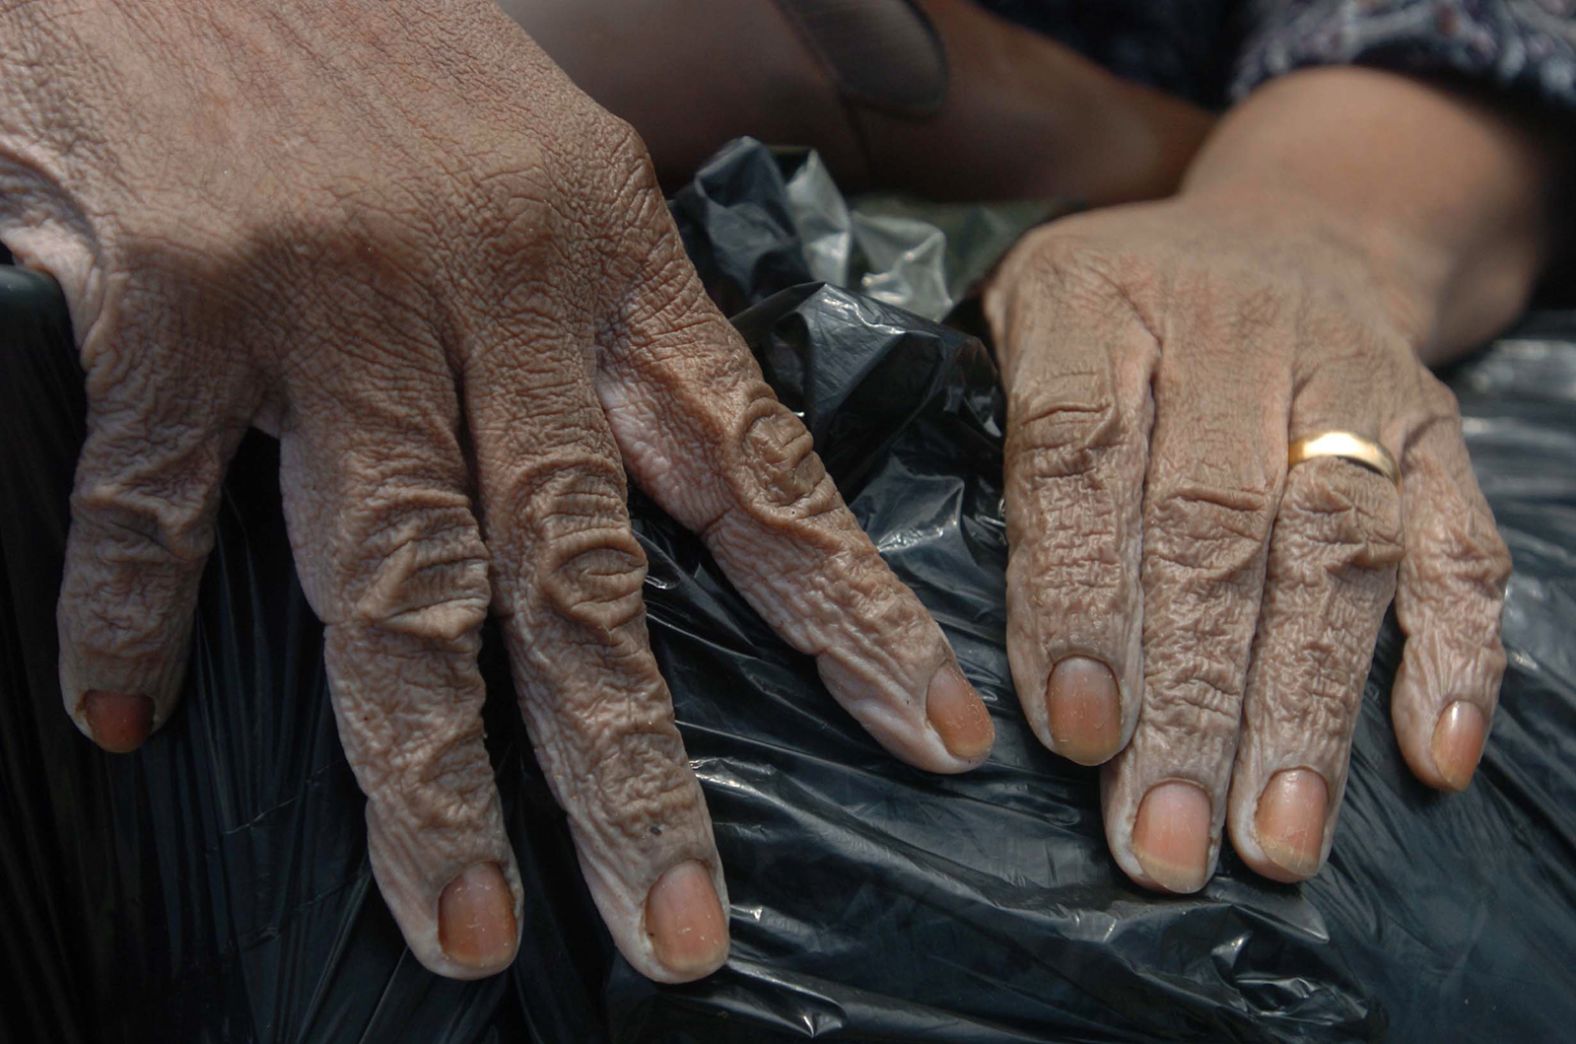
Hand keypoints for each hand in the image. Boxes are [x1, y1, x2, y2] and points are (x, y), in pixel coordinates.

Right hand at [0, 0, 991, 979]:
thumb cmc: (378, 41)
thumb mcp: (550, 150)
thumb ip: (604, 310)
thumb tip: (642, 463)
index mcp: (606, 261)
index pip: (754, 467)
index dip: (845, 612)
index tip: (921, 733)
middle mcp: (490, 300)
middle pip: (584, 579)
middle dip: (634, 769)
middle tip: (679, 929)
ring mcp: (337, 309)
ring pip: (399, 585)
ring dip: (429, 777)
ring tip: (464, 924)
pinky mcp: (178, 303)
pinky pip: (157, 501)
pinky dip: (136, 614)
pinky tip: (128, 710)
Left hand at [986, 195, 1511, 889]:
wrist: (1292, 229)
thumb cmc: (1118, 311)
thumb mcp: (1017, 329)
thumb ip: (1002, 457)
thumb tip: (1001, 654)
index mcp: (1093, 300)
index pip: (1080, 448)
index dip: (1076, 593)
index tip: (1076, 729)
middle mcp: (1232, 332)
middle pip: (1213, 525)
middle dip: (1188, 698)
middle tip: (1160, 836)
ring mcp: (1347, 380)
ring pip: (1337, 549)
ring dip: (1305, 706)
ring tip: (1272, 838)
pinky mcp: (1435, 428)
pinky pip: (1461, 542)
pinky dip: (1453, 654)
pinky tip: (1427, 759)